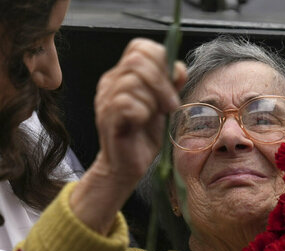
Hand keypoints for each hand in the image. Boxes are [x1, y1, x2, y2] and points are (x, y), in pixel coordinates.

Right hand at [92, 37, 186, 183]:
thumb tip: (178, 68)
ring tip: (156, 116)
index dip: (161, 61)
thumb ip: (170, 85)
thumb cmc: (144, 137)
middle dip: (161, 82)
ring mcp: (106, 98)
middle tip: (170, 105)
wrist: (127, 167)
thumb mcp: (163, 106)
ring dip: (153, 100)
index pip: (140, 47)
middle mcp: (111, 82)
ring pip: (133, 81)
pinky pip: (126, 103)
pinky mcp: (108, 116)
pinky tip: (141, 123)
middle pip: (137, 59)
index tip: (173, 85)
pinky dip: (142, 112)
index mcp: (124, 75)